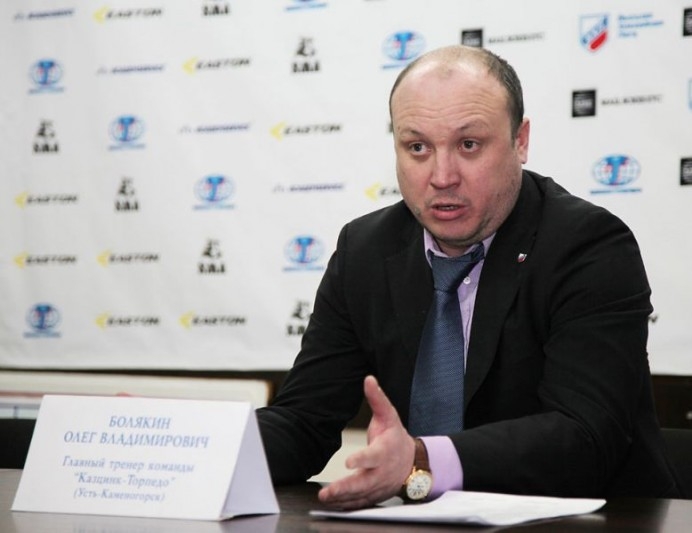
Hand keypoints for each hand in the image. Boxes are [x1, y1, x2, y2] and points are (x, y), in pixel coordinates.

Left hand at [318, 375, 414, 508]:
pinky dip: (347, 506)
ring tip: (326, 499)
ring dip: (343, 499)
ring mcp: (378, 487)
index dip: (362, 459)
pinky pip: (360, 503)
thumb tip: (368, 379)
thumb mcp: (389, 416)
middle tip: (329, 492)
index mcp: (384, 452)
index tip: (348, 462)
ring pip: (360, 496)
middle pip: (364, 482)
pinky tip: (333, 505)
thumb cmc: (396, 438)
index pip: (373, 456)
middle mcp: (381, 472)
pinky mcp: (374, 496)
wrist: (413, 463)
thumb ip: (377, 398)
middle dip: (346, 488)